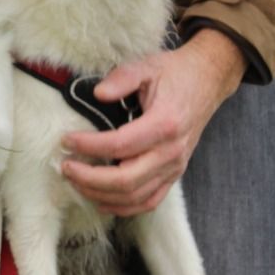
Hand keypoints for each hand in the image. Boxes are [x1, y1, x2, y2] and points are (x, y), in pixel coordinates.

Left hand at [60, 29, 245, 217]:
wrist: (208, 80)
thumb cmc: (176, 73)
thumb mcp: (148, 66)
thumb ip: (122, 78)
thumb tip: (98, 93)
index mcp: (165, 123)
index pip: (120, 145)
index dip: (89, 146)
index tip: (67, 140)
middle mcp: (171, 151)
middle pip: (126, 180)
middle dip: (90, 178)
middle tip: (66, 166)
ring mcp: (175, 166)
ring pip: (135, 196)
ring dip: (101, 195)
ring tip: (76, 182)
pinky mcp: (175, 174)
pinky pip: (149, 201)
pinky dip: (124, 207)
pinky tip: (101, 201)